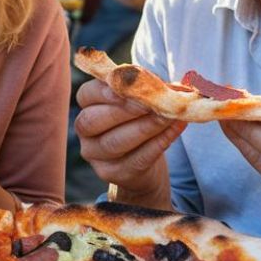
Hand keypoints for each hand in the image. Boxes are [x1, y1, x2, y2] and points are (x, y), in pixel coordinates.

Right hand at [75, 79, 183, 202]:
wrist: (145, 163)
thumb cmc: (140, 121)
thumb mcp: (140, 100)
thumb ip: (148, 90)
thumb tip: (172, 87)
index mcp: (87, 106)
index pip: (86, 94)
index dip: (105, 91)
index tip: (129, 87)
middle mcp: (85, 132)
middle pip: (94, 120)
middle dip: (125, 110)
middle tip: (152, 102)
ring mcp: (95, 155)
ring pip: (116, 142)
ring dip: (146, 126)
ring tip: (170, 115)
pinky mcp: (112, 173)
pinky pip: (137, 159)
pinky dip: (159, 142)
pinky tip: (175, 128)